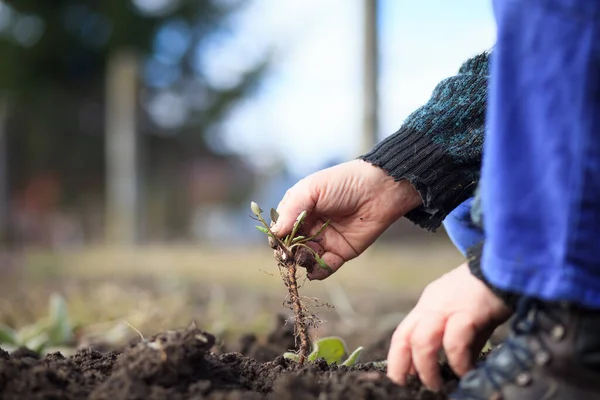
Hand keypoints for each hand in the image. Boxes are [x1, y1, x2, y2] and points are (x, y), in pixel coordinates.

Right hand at [272, 159, 420, 279]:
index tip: (277, 242)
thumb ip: (291, 211)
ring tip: (305, 258)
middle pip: (290, 245)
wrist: (380, 190)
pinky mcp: (340, 253)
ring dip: (302, 261)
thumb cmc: (344, 183)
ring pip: (305, 258)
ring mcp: (324, 240)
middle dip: (288, 252)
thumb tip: (274, 233)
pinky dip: (318, 271)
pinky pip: (325, 267)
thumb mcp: (312, 190)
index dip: (277, 236)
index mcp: (299, 208)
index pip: (280, 227)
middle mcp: (309, 226)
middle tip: (288, 255)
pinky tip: (316, 269)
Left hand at [387, 263, 512, 390]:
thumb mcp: (467, 318)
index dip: (398, 358)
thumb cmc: (488, 293)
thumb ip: (460, 342)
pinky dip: (457, 360)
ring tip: (436, 385)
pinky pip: (455, 341)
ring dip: (426, 368)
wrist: (507, 265)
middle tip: (411, 386)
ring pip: (422, 341)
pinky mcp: (468, 310)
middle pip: (404, 338)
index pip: (403, 333)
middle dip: (402, 366)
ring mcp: (447, 307)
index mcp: (428, 305)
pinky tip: (464, 372)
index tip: (401, 378)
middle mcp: (431, 305)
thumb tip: (459, 369)